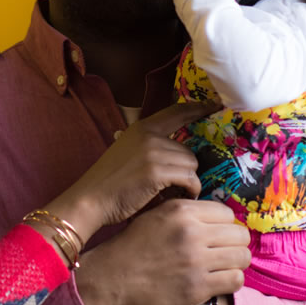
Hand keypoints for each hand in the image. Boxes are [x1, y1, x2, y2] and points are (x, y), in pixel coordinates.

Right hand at [43, 102, 216, 239]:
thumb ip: (150, 148)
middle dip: (184, 170)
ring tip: (171, 194)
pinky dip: (188, 191)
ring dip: (186, 183)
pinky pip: (189, 179)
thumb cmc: (109, 184)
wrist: (90, 200)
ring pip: (191, 165)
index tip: (215, 104)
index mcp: (141, 128)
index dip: (198, 107)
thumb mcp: (128, 154)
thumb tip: (180, 155)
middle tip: (172, 187)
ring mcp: (153, 151)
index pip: (176, 111)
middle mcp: (148, 135)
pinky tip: (176, 198)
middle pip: (188, 150)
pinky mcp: (157, 171)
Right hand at [78, 200, 249, 304]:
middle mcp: (190, 232)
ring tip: (223, 266)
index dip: (224, 225)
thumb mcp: (154, 217)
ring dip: (235, 262)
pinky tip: (218, 280)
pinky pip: (236, 280)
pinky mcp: (197, 287)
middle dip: (234, 243)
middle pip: (239, 234)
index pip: (226, 213)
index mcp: (180, 211)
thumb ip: (184, 213)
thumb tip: (215, 219)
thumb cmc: (130, 248)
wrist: (109, 278)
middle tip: (224, 252)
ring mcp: (195, 260)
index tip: (218, 234)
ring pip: (242, 257)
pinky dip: (231, 281)